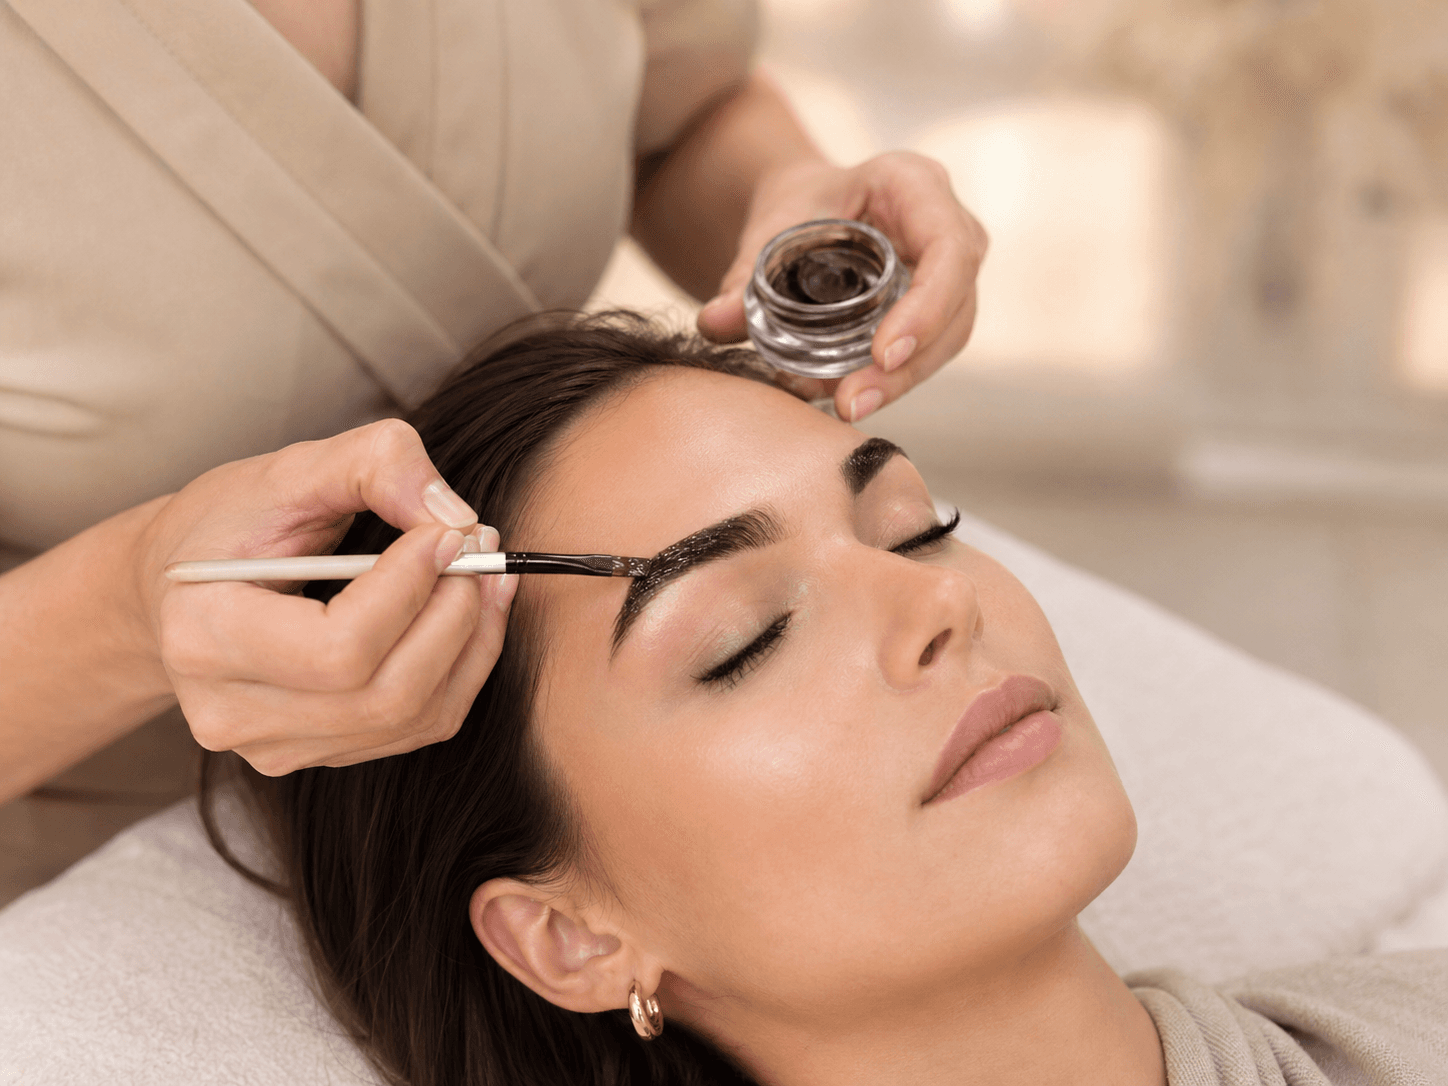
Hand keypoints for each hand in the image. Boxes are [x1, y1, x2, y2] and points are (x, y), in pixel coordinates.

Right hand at [137, 419, 512, 774]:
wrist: (179, 590)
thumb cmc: (227, 524)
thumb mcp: (288, 470)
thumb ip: (374, 465)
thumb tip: (455, 517)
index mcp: (203, 637)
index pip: (338, 647)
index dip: (411, 589)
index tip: (447, 532)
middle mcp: (231, 713)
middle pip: (386, 693)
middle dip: (455, 614)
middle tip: (479, 547)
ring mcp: (274, 747)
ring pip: (415, 716)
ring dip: (471, 640)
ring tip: (483, 574)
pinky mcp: (318, 754)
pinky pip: (420, 725)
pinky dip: (462, 666)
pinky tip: (466, 613)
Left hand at [696, 152, 986, 421]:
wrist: (815, 207)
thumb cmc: (804, 203)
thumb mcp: (775, 224)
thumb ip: (747, 273)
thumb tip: (714, 323)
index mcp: (916, 184)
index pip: (949, 249)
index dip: (926, 308)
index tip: (882, 354)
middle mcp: (951, 226)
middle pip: (955, 305)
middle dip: (907, 364)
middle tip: (851, 401)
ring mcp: (953, 271)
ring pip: (948, 338)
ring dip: (899, 382)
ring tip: (845, 406)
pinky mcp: (942, 307)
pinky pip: (929, 351)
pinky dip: (890, 380)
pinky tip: (847, 397)